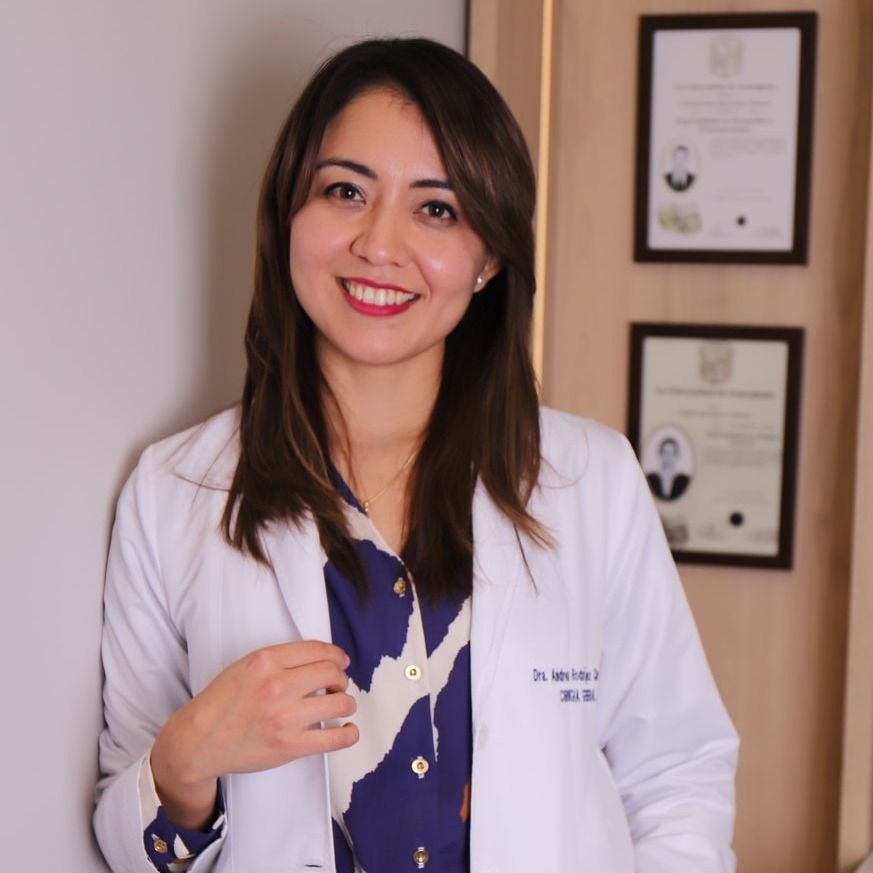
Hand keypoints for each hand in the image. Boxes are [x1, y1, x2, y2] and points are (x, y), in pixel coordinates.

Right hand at [150, 640, 357, 828]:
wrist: (197, 742)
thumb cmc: (221, 703)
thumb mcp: (245, 666)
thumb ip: (279, 660)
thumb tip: (320, 660)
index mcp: (265, 660)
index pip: (317, 649)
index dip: (336, 655)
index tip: (341, 662)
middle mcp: (277, 685)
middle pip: (332, 673)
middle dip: (341, 678)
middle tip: (338, 685)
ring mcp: (284, 717)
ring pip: (340, 703)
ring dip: (346, 703)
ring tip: (340, 706)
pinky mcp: (289, 746)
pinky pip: (335, 739)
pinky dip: (349, 734)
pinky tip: (347, 731)